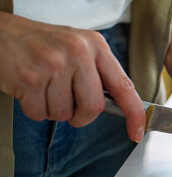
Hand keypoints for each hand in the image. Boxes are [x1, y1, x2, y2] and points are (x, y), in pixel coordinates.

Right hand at [0, 12, 145, 141]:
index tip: (137, 131)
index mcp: (95, 45)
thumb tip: (119, 106)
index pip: (124, 86)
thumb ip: (98, 73)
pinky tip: (28, 89)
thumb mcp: (77, 47)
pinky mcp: (30, 79)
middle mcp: (78, 52)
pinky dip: (34, 109)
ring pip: (65, 113)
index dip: (134, 113)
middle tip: (69, 106)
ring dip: (53, 110)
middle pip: (93, 107)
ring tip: (43, 87)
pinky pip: (40, 114)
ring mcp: (53, 64)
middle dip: (81, 116)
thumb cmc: (41, 44)